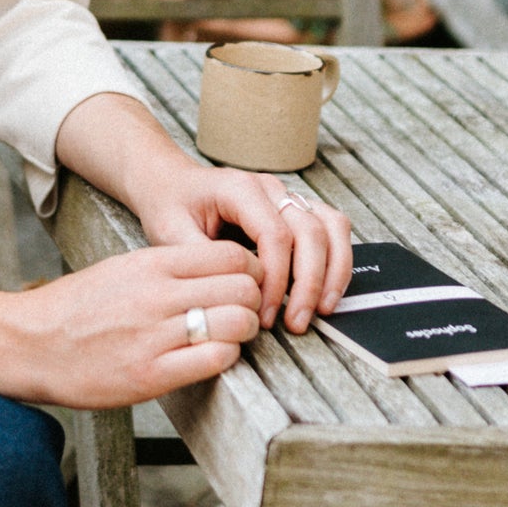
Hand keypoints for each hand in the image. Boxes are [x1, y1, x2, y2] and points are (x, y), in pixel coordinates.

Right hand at [0, 237, 265, 408]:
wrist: (28, 344)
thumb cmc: (75, 308)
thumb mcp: (121, 269)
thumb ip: (168, 269)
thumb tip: (217, 273)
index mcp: (150, 264)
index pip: (232, 255)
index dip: (251, 271)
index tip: (246, 284)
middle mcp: (157, 295)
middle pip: (243, 287)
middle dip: (254, 301)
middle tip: (243, 313)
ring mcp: (155, 335)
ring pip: (237, 323)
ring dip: (243, 332)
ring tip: (228, 337)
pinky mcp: (151, 374)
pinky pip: (215, 360)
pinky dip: (225, 358)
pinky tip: (210, 358)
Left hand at [130, 158, 352, 332]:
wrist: (170, 184)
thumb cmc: (170, 205)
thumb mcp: (171, 232)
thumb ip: (202, 259)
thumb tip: (234, 292)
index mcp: (240, 189)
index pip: (275, 235)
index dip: (276, 279)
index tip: (264, 313)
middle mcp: (271, 189)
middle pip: (310, 231)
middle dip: (309, 282)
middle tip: (296, 322)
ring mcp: (287, 197)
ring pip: (332, 226)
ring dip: (333, 271)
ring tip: (321, 309)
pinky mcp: (296, 211)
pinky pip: (332, 228)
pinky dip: (337, 259)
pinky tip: (326, 291)